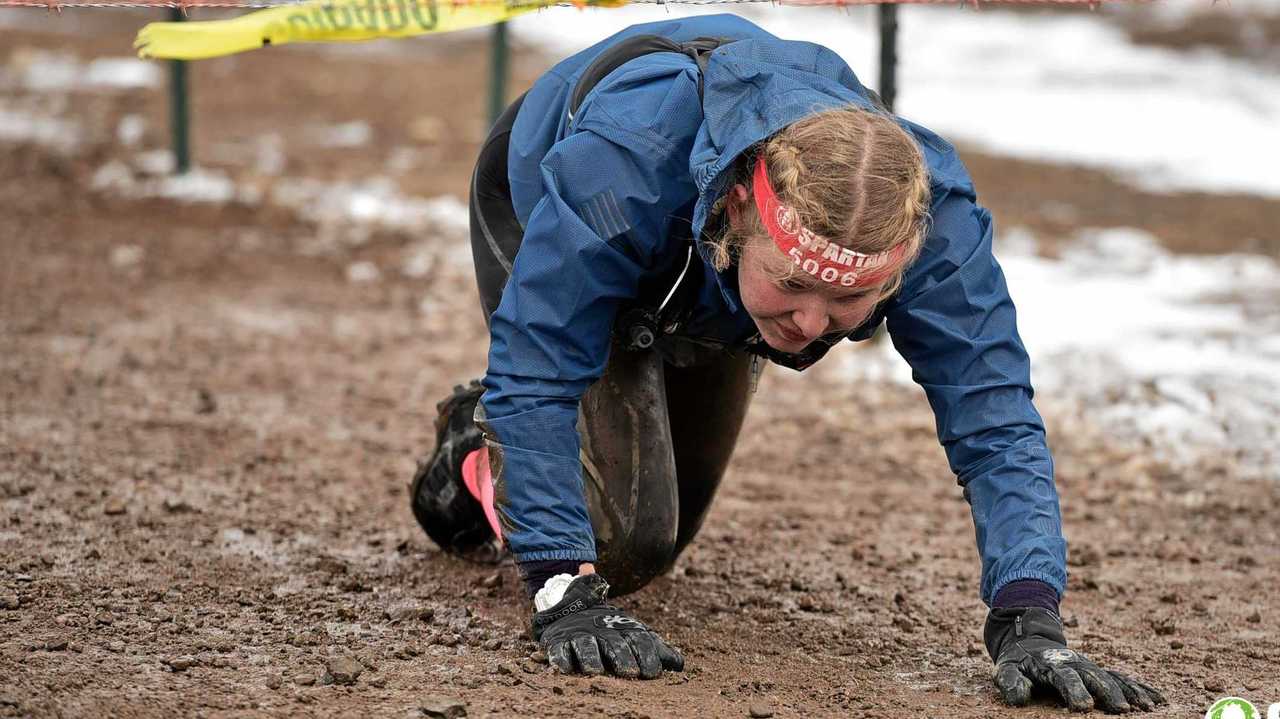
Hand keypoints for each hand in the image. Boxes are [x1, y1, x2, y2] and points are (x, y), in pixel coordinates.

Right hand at [531, 574, 682, 678]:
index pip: (638, 639)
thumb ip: (656, 648)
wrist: (575, 604)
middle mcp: (603, 630)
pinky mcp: (559, 640)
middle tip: (629, 672)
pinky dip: (561, 659)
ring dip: (591, 659)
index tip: (652, 672)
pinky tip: (565, 669)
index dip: (646, 654)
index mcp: (624, 628)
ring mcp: (580, 635)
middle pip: (614, 644)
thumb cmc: (612, 628)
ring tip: (595, 671)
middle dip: (622, 657)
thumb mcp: (634, 633)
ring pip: (586, 647)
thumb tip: (680, 664)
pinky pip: (559, 650)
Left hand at [984, 607, 1166, 712]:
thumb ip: (1010, 682)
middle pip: (1095, 677)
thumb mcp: (1006, 669)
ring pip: (1113, 677)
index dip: (1074, 691)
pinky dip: (1140, 688)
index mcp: (1052, 663)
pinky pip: (1123, 679)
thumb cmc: (1018, 662)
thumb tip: (1018, 698)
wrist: (1030, 640)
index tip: (1082, 707)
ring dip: (1130, 692)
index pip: (1064, 677)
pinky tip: (1156, 700)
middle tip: (1122, 710)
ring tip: (1146, 708)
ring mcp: (1090, 666)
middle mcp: (1076, 663)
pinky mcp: (1100, 671)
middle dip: (1108, 693)